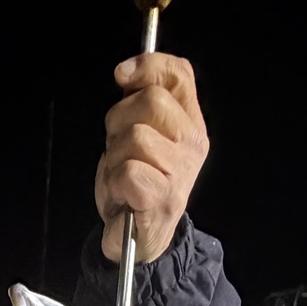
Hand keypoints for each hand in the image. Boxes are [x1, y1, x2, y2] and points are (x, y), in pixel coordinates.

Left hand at [95, 53, 209, 263]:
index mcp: (190, 122)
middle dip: (119, 119)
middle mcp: (192, 142)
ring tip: (120, 175)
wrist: (138, 239)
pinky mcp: (163, 196)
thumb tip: (126, 73)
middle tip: (118, 147)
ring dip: (114, 156)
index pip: (179, 74)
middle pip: (151, 100)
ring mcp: (181, 170)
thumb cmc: (135, 184)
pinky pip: (128, 170)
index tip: (122, 76)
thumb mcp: (138, 133)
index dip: (148, 66)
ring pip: (135, 135)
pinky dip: (114, 182)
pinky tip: (121, 194)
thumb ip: (139, 102)